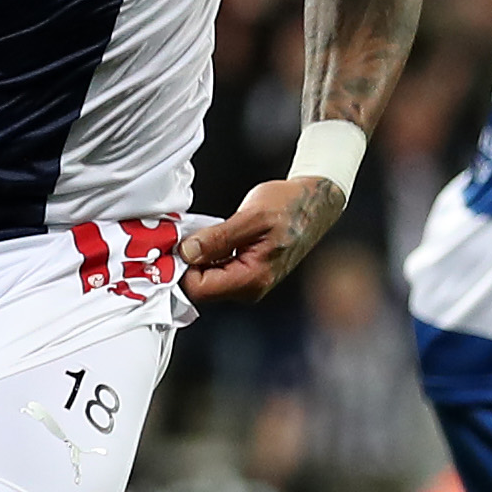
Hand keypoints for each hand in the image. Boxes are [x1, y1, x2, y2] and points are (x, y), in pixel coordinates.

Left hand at [182, 175, 341, 302]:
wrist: (314, 202)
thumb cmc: (291, 206)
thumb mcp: (251, 216)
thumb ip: (217, 238)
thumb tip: (187, 252)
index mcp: (252, 279)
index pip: (199, 288)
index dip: (183, 266)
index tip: (177, 243)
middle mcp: (250, 288)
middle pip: (200, 286)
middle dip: (189, 260)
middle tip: (189, 232)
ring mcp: (248, 282)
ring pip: (206, 277)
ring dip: (199, 255)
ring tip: (205, 231)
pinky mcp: (246, 273)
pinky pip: (216, 269)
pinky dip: (208, 253)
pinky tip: (214, 236)